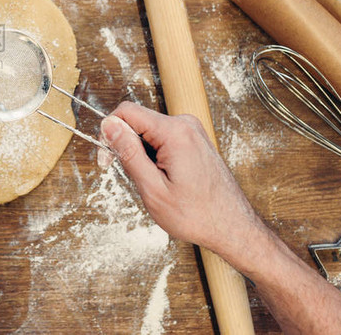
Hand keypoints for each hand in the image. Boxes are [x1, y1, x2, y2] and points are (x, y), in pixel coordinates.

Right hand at [99, 102, 262, 256]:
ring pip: (148, 131)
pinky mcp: (194, 139)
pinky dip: (154, 156)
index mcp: (175, 133)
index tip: (108, 158)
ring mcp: (192, 131)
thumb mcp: (153, 189)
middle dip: (125, 145)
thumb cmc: (197, 215)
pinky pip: (162, 138)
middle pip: (137, 121)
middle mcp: (185, 125)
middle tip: (130, 177)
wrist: (232, 227)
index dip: (109, 132)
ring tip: (152, 182)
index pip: (127, 112)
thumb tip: (109, 125)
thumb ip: (129, 153)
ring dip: (141, 154)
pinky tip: (163, 178)